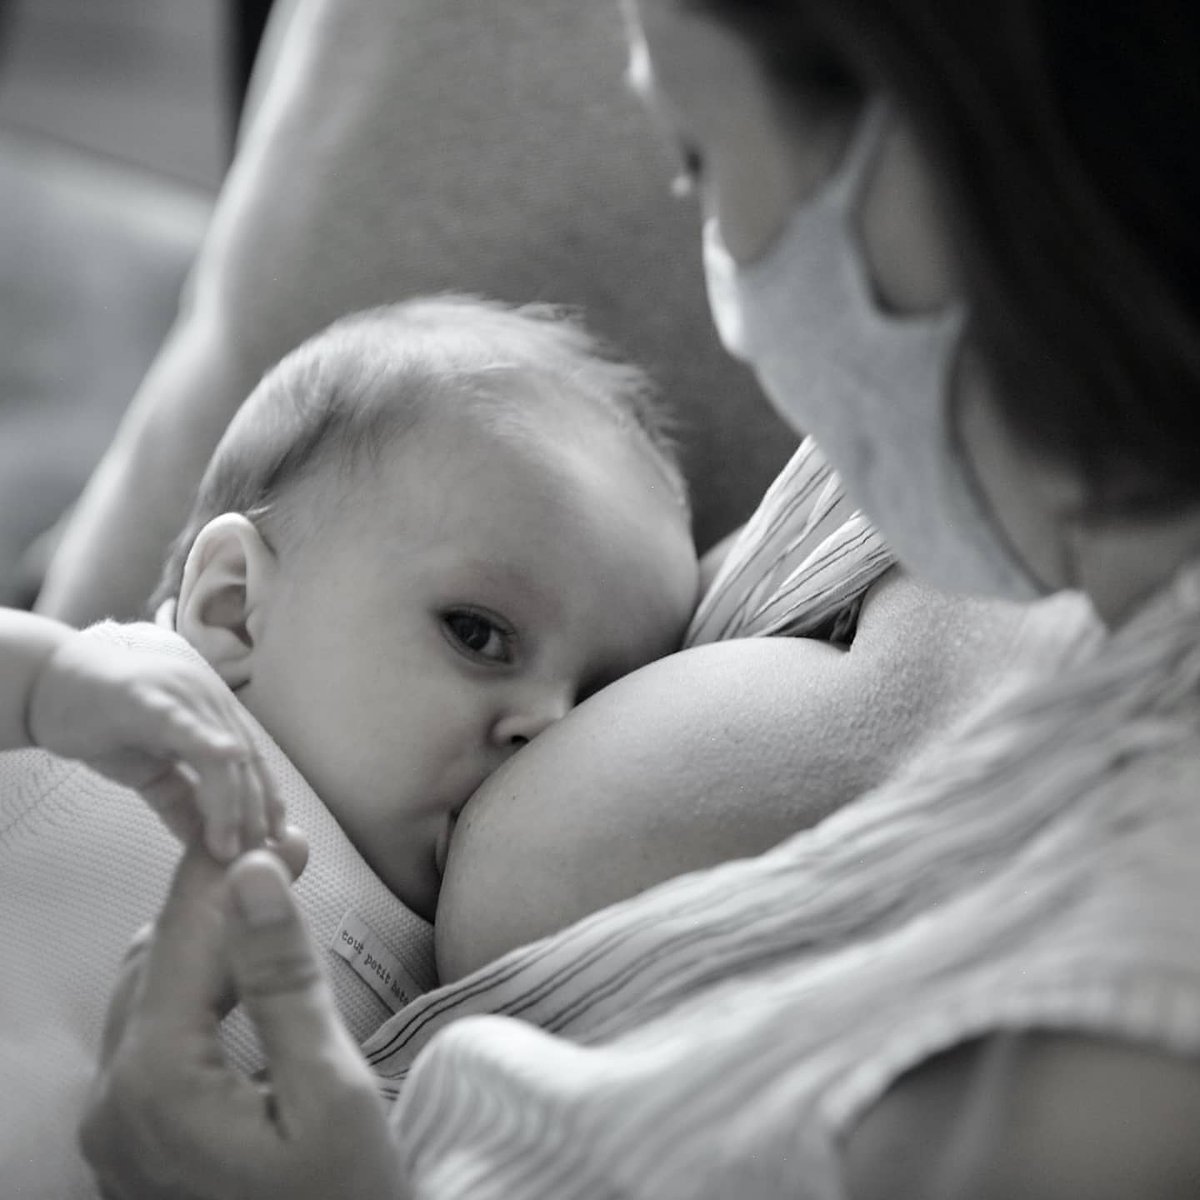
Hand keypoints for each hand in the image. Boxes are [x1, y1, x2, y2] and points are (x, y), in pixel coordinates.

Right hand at [27, 632, 282, 859]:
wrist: (45, 688)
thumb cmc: (101, 725)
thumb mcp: (149, 772)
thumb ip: (180, 801)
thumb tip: (206, 844)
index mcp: (215, 715)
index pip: (254, 763)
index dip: (268, 802)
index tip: (275, 842)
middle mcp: (209, 701)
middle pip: (246, 763)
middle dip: (254, 814)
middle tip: (252, 858)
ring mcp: (182, 696)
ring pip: (221, 755)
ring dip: (229, 805)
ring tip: (225, 848)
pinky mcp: (148, 698)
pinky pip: (184, 723)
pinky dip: (209, 741)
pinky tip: (228, 757)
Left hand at [81, 835, 406, 1199]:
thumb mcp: (330, 1092)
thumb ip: (282, 980)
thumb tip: (252, 873)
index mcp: (154, 1085)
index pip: (186, 938)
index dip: (231, 870)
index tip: (280, 822)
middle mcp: (111, 1102)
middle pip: (158, 958)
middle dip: (221, 898)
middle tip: (292, 854)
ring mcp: (114, 1127)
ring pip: (149, 989)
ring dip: (208, 937)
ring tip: (274, 900)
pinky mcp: (134, 1138)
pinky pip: (152, 1032)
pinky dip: (197, 985)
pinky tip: (243, 968)